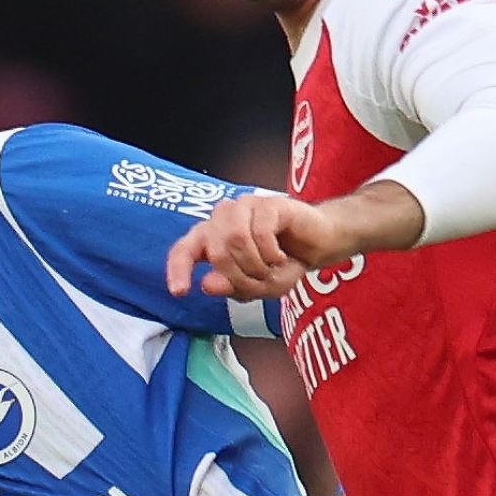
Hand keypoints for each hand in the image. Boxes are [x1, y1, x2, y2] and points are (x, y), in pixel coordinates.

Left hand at [165, 195, 346, 301]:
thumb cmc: (282, 263)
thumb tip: (208, 285)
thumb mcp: (258, 287)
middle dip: (241, 277)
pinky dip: (272, 254)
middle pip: (217, 252)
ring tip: (272, 269)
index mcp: (210, 238)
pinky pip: (260, 232)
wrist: (318, 245)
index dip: (178, 270)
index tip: (180, 291)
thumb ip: (232, 287)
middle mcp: (221, 219)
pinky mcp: (267, 203)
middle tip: (261, 283)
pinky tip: (281, 257)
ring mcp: (243, 207)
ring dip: (257, 265)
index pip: (183, 250)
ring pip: (235, 240)